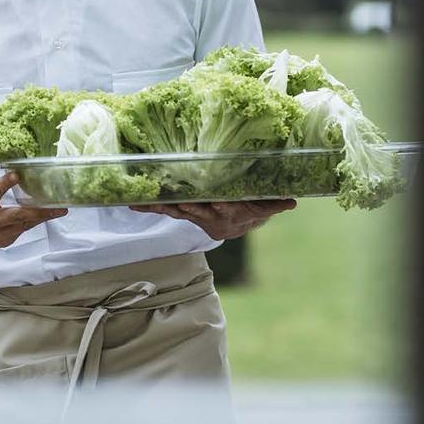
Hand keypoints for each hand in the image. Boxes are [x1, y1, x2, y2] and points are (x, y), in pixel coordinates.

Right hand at [0, 149, 66, 249]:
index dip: (4, 184)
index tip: (17, 175)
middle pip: (15, 215)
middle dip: (38, 211)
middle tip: (58, 205)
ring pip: (23, 224)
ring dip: (42, 217)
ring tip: (60, 210)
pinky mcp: (4, 241)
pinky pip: (23, 230)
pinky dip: (35, 222)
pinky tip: (47, 215)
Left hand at [127, 197, 295, 239]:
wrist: (243, 223)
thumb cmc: (255, 207)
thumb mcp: (266, 206)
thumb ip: (276, 204)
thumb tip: (292, 201)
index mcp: (230, 215)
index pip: (223, 209)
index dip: (217, 207)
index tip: (212, 203)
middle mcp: (211, 218)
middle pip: (195, 211)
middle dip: (182, 206)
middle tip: (171, 201)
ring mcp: (197, 217)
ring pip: (177, 211)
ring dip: (159, 207)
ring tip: (138, 203)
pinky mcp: (186, 214)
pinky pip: (166, 210)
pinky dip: (149, 207)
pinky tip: (130, 204)